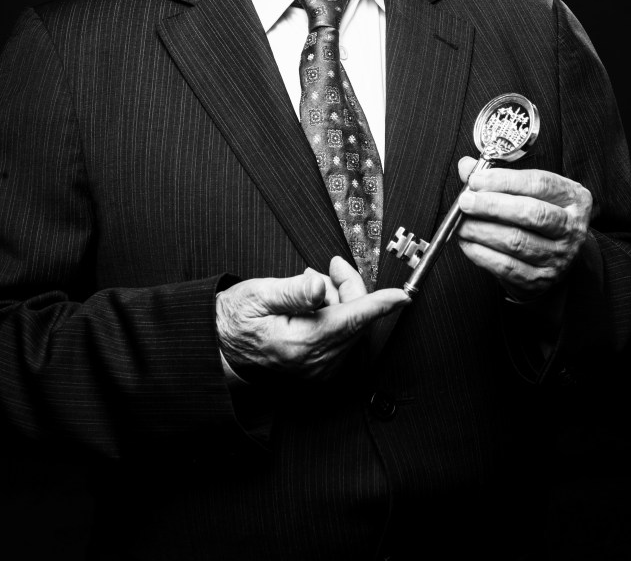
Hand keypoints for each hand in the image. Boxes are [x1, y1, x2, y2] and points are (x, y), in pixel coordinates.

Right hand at [216, 256, 408, 380]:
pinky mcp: (322, 367)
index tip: (402, 296)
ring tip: (308, 290)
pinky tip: (314, 307)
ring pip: (352, 326)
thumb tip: (321, 288)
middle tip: (328, 268)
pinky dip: (336, 316)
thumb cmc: (237, 317)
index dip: (379, 305)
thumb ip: (294, 291)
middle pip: (356, 318)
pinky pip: (344, 336)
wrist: (222, 346)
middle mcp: (317, 360)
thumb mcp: (259, 294)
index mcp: (303, 342)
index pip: (351, 320)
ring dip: (340, 301)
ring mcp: (321, 367)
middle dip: (348, 287)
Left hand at [455, 158, 591, 297]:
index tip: (476, 180)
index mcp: (573, 198)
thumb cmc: (539, 218)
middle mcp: (571, 227)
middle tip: (465, 202)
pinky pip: (506, 266)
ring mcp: (559, 256)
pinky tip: (468, 243)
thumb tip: (466, 167)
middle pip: (531, 213)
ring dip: (482, 230)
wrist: (556, 260)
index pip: (539, 184)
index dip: (504, 180)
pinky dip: (481, 253)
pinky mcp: (541, 280)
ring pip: (516, 241)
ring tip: (462, 223)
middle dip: (492, 206)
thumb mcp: (529, 192)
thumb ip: (499, 179)